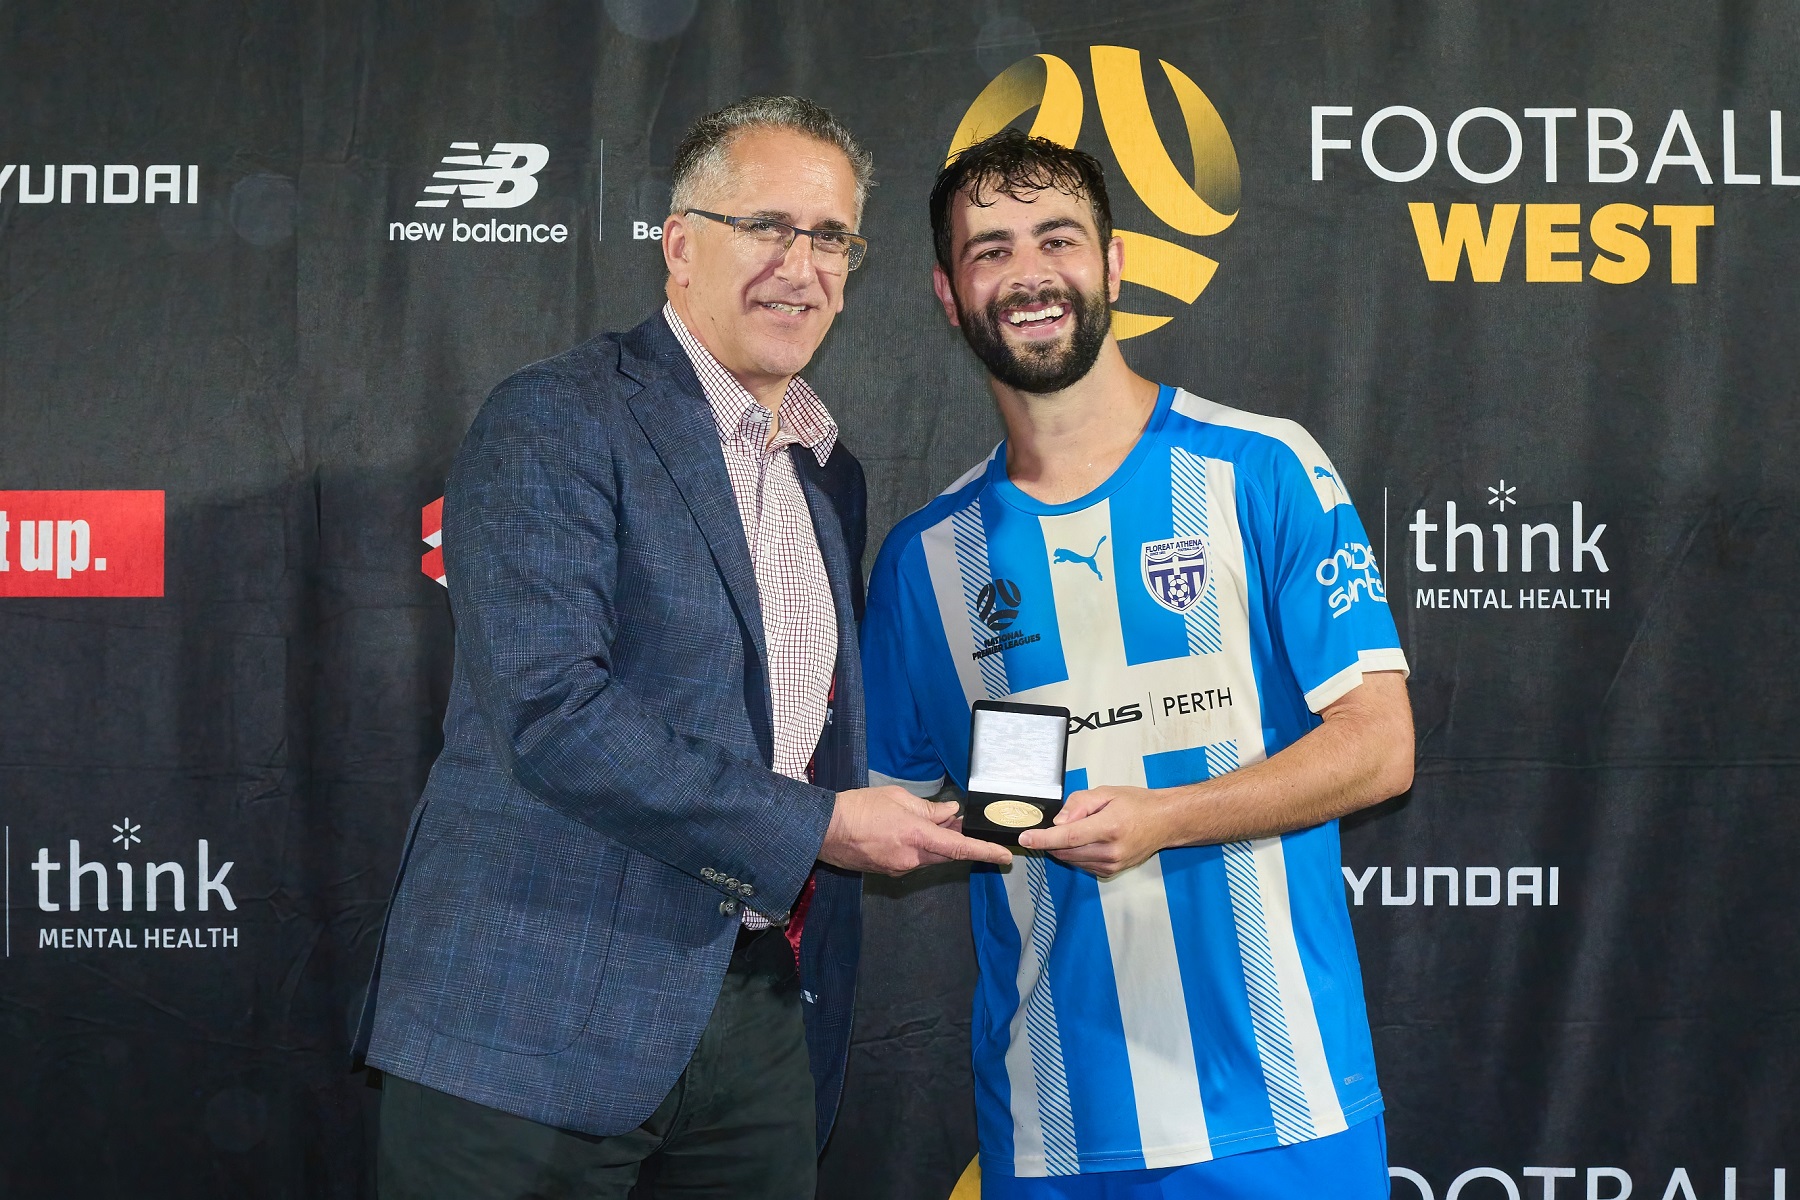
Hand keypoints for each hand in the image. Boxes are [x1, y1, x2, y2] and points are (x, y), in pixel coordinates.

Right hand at [820, 785, 1012, 874]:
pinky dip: (919, 849)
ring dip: (937, 844)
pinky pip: (913, 861)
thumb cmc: (858, 807)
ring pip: (930, 858)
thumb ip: (928, 809)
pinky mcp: (888, 871)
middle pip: (947, 855)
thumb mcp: (897, 798)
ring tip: (935, 823)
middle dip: (959, 843)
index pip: (959, 848)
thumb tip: (949, 814)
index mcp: (916, 837)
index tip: (1004, 856)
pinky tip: (909, 834)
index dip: (985, 852)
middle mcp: (911, 859)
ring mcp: (899, 868)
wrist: (824, 829)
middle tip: (966, 826)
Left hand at [1017, 786, 1170, 878]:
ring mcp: (1112, 864)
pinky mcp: (1111, 871)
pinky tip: (1087, 840)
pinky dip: (1075, 853)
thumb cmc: (1137, 804)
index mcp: (1109, 827)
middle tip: (1055, 824)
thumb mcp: (1107, 792)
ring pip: (1072, 860)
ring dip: (1063, 847)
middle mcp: (1110, 851)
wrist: (1165, 822)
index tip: (1025, 838)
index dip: (1043, 838)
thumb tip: (1059, 822)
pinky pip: (1082, 864)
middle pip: (1066, 851)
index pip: (1068, 837)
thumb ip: (1080, 804)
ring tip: (1082, 828)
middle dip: (1051, 840)